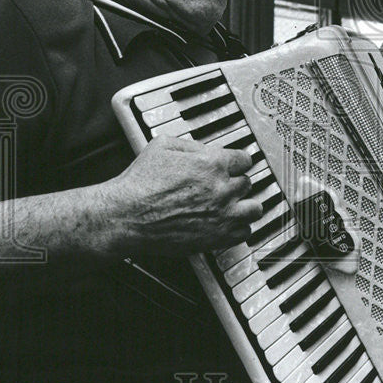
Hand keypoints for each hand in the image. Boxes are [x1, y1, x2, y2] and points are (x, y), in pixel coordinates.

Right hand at [97, 136, 263, 256]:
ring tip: (236, 206)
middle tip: (226, 186)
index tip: (235, 166)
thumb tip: (205, 150)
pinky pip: (244, 233)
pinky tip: (228, 224)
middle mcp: (221, 189)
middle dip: (236, 183)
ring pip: (254, 209)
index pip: (245, 159)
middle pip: (247, 183)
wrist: (127, 216)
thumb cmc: (140, 183)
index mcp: (212, 164)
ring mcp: (222, 215)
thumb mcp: (162, 146)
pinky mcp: (217, 237)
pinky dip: (239, 229)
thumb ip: (191, 145)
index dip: (238, 162)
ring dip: (246, 206)